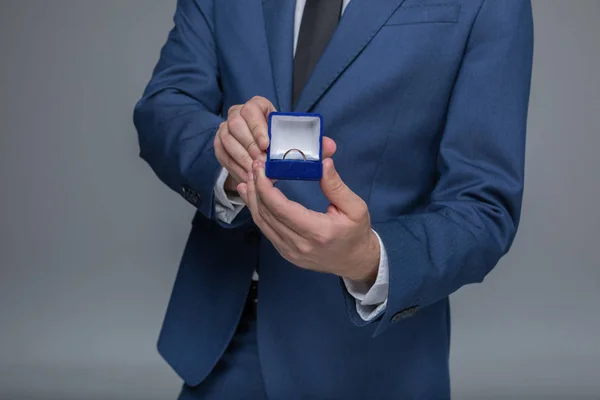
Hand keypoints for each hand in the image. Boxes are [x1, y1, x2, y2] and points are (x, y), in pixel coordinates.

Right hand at [214, 95, 336, 192]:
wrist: (264, 147)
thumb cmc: (283, 140)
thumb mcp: (298, 139)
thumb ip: (314, 143)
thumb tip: (330, 146)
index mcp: (258, 106)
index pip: (252, 110)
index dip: (258, 127)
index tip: (267, 145)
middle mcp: (237, 113)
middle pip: (236, 126)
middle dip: (249, 147)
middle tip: (262, 164)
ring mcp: (225, 128)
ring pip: (226, 140)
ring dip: (241, 158)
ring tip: (255, 172)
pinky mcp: (219, 143)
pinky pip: (221, 154)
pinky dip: (233, 167)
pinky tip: (246, 177)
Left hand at [237, 154, 379, 282]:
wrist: (355, 262)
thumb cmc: (356, 233)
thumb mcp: (355, 207)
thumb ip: (336, 186)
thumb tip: (323, 163)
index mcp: (317, 232)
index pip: (281, 209)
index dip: (266, 188)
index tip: (261, 168)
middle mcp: (299, 244)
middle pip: (267, 214)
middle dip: (256, 188)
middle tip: (253, 167)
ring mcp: (289, 252)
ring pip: (262, 223)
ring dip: (252, 199)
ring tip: (249, 179)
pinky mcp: (285, 253)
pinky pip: (266, 230)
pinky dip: (257, 211)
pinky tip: (253, 197)